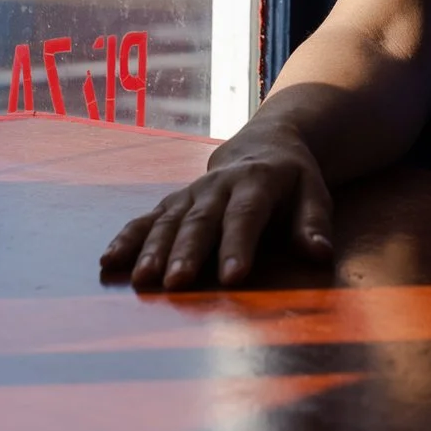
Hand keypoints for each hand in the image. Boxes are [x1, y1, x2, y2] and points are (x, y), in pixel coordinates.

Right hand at [99, 123, 335, 290]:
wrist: (263, 147)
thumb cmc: (292, 181)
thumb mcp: (315, 194)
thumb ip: (314, 224)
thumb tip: (320, 255)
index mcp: (257, 183)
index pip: (246, 216)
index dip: (238, 246)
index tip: (233, 278)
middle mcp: (218, 186)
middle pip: (201, 221)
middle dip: (188, 253)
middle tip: (178, 283)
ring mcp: (191, 193)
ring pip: (169, 221)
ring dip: (153, 250)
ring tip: (143, 280)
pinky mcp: (172, 202)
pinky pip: (145, 219)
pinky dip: (127, 238)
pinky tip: (109, 262)